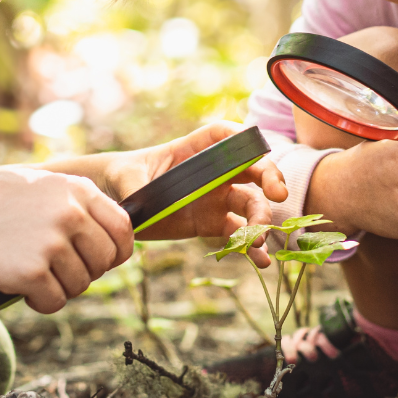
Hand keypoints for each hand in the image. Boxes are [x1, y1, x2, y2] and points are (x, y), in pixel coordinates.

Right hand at [0, 167, 133, 313]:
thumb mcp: (38, 186)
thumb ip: (73, 206)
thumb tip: (108, 239)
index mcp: (77, 189)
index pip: (123, 228)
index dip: (115, 251)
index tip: (100, 261)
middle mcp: (70, 214)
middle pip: (104, 261)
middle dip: (85, 272)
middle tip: (57, 272)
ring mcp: (51, 243)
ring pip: (80, 285)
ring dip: (59, 288)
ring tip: (30, 275)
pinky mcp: (30, 273)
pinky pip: (55, 302)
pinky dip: (40, 302)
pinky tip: (19, 288)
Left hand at [101, 121, 288, 266]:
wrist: (120, 201)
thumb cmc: (124, 176)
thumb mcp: (126, 177)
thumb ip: (134, 183)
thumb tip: (137, 196)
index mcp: (193, 149)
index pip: (225, 136)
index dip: (244, 138)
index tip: (258, 148)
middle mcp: (213, 171)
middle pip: (251, 168)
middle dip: (269, 178)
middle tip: (278, 195)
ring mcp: (217, 197)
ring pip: (250, 204)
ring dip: (261, 220)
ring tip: (259, 241)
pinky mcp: (213, 223)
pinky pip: (238, 234)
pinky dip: (251, 248)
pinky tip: (262, 262)